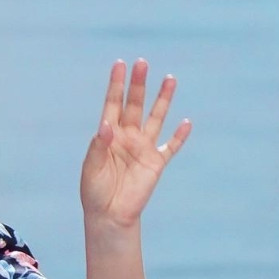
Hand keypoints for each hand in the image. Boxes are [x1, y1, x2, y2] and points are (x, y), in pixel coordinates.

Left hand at [76, 60, 192, 233]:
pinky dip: (179, 136)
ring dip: (163, 100)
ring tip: (170, 78)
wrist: (109, 215)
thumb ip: (99, 145)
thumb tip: (106, 124)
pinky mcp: (156, 163)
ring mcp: (143, 148)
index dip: (117, 85)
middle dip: (139, 85)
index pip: (113, 104)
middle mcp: (128, 137)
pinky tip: (186, 123)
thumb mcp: (92, 167)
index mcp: (109, 135)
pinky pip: (170, 146)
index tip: (120, 64)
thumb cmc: (94, 191)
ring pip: (155, 118)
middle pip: (135, 105)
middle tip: (143, 63)